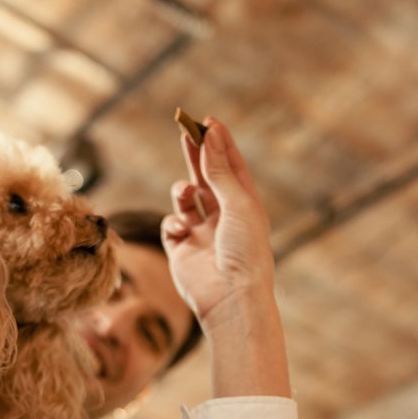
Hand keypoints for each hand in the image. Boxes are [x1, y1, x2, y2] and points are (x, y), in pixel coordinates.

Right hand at [163, 119, 276, 324]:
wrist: (231, 298)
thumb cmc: (245, 251)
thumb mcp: (237, 204)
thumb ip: (219, 171)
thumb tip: (211, 138)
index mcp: (245, 206)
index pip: (231, 168)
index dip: (220, 144)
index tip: (208, 121)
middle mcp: (224, 219)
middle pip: (206, 178)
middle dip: (196, 155)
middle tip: (184, 129)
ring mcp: (203, 235)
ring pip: (185, 200)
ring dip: (182, 191)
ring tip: (185, 193)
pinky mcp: (182, 251)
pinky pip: (172, 227)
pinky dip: (173, 222)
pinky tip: (182, 230)